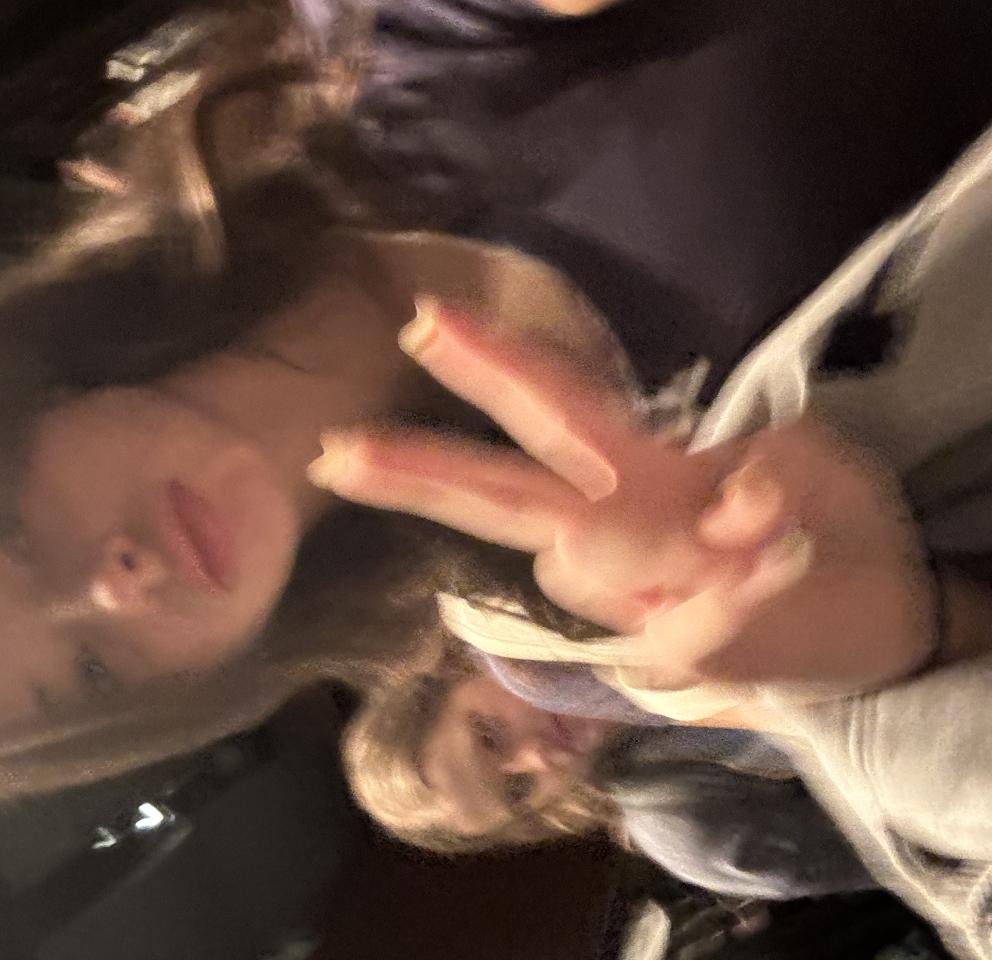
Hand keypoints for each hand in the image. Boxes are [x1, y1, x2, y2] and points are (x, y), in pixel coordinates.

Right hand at [308, 302, 936, 695]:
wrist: (875, 617)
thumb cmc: (818, 521)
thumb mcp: (802, 471)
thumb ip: (756, 480)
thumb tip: (744, 491)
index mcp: (631, 470)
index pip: (547, 408)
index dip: (490, 362)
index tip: (420, 320)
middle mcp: (612, 531)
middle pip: (505, 495)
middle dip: (427, 471)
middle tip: (342, 454)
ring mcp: (636, 594)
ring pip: (593, 563)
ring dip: (674, 539)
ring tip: (775, 521)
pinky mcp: (680, 656)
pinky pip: (689, 628)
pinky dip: (739, 595)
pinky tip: (784, 560)